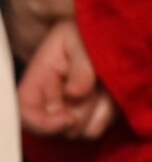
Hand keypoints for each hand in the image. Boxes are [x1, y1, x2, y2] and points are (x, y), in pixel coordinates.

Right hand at [17, 19, 118, 138]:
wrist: (114, 31)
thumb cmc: (89, 31)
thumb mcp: (80, 39)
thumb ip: (80, 64)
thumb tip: (75, 93)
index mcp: (41, 78)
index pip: (25, 112)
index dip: (42, 124)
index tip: (68, 119)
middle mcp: (54, 98)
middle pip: (61, 128)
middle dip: (83, 111)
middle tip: (99, 85)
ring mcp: (74, 108)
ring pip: (83, 131)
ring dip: (100, 110)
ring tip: (109, 85)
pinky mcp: (95, 113)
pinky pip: (101, 126)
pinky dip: (111, 113)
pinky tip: (115, 94)